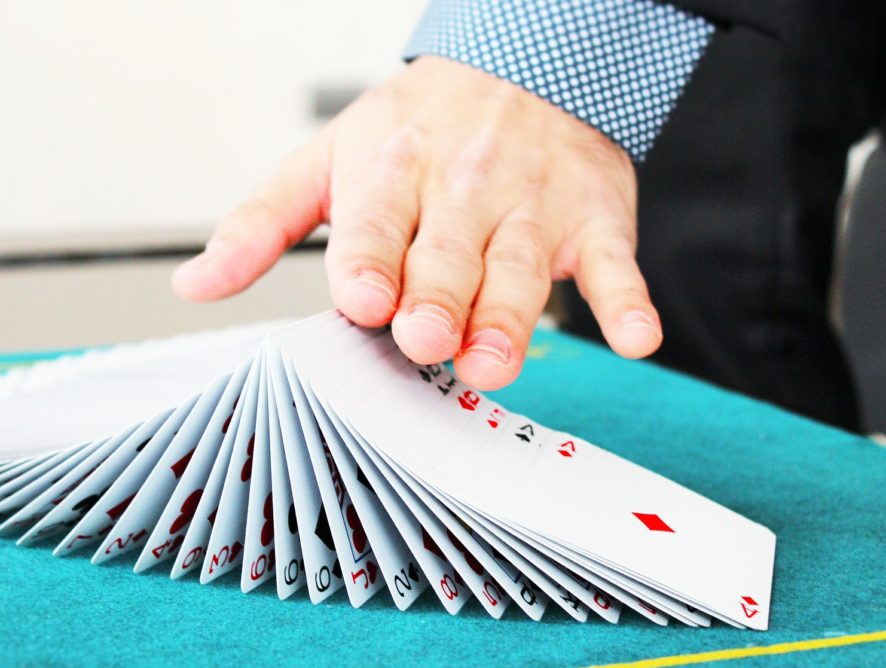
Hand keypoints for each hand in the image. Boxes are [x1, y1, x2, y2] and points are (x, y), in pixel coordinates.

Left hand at [172, 56, 661, 389]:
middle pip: (448, 256)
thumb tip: (194, 284)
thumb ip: (262, 223)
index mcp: (391, 174)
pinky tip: (637, 337)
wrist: (520, 67)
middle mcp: (464, 189)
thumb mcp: (327, 160)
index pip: (374, 227)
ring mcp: (532, 205)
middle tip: (427, 339)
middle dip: (438, 299)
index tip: (362, 301)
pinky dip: (627, 299)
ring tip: (496, 360)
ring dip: (510, 314)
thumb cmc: (414, 129)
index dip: (368, 265)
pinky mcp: (592, 217)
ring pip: (519, 266)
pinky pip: (614, 261)